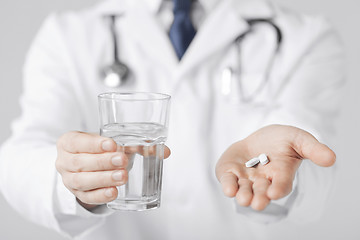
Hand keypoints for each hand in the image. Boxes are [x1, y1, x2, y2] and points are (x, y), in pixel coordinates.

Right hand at [56, 131, 170, 209]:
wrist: (85, 164)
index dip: (94, 143)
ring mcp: (69, 179)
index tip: (113, 144)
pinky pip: (87, 197)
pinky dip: (101, 195)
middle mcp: (64, 161)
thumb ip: (137, 144)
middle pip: (80, 163)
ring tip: (123, 177)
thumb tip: (166, 151)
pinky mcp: (78, 194)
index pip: (77, 141)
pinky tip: (114, 193)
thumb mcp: (112, 143)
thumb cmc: (100, 150)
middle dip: (103, 162)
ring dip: (103, 179)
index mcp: (69, 142)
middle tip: (123, 161)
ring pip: (82, 181)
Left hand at [215, 125, 335, 210]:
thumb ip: (312, 148)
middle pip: (261, 192)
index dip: (278, 188)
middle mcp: (263, 181)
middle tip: (257, 203)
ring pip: (244, 190)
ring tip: (243, 198)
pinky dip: (228, 185)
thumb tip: (331, 158)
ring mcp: (245, 178)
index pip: (281, 185)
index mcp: (281, 174)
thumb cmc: (281, 140)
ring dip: (243, 195)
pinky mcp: (230, 173)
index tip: (274, 193)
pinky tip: (229, 189)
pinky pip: (228, 180)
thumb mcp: (298, 139)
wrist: (258, 138)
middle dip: (259, 198)